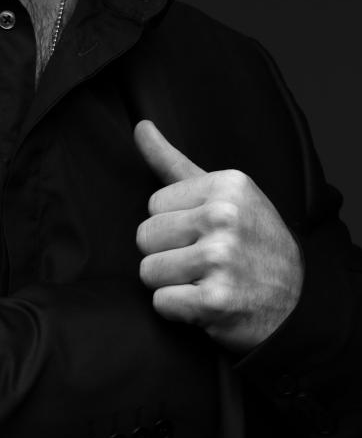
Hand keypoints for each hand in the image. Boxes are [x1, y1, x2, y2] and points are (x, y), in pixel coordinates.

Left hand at [134, 120, 303, 352]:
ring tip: (203, 280)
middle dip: (166, 253)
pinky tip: (206, 303)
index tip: (203, 232)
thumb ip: (172, 161)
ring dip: (170, 283)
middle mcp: (224, 217)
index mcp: (226, 185)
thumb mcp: (221, 193)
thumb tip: (140, 127)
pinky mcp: (215, 300)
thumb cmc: (250, 240)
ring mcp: (220, 258)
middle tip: (201, 260)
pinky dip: (178, 310)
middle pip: (145, 236)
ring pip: (148, 270)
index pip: (154, 204)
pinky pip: (161, 302)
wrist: (297, 300)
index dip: (173, 223)